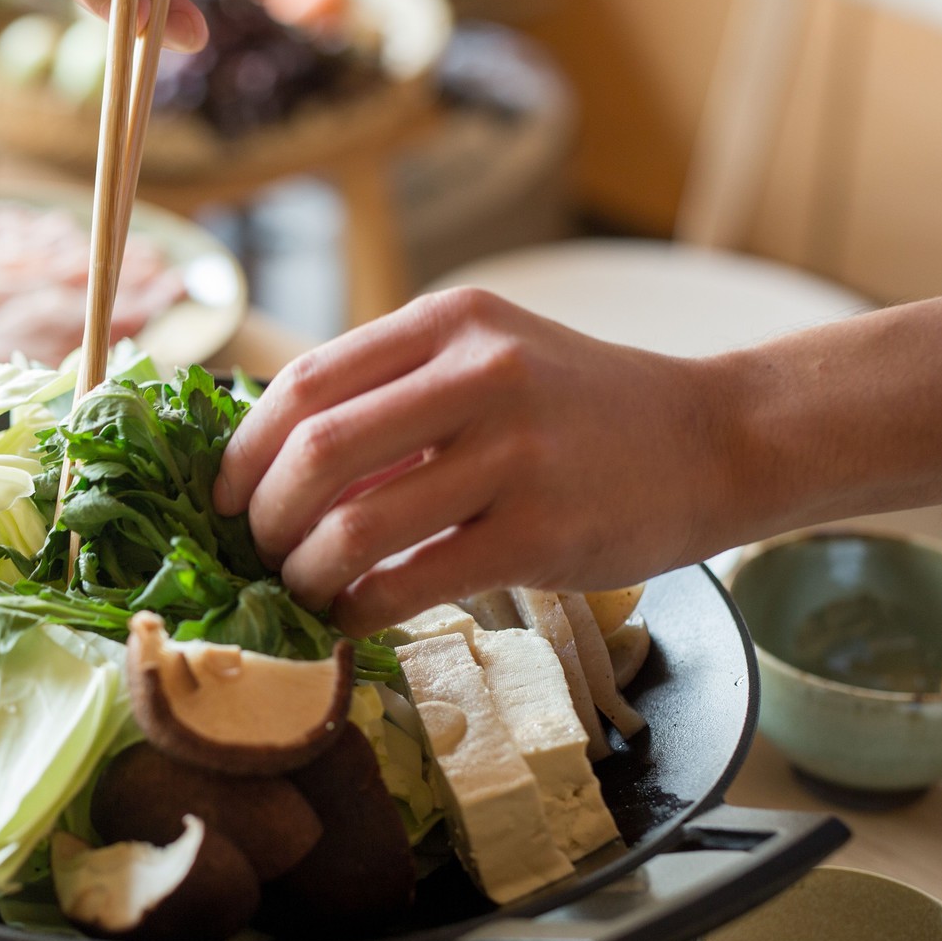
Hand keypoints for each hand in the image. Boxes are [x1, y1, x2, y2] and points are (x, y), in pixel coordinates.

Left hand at [214, 288, 733, 636]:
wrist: (717, 439)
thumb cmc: (583, 409)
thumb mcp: (492, 360)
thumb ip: (396, 395)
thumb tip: (272, 468)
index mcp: (450, 323)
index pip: (304, 382)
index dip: (242, 449)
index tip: (224, 495)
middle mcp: (480, 375)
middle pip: (314, 451)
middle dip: (262, 516)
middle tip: (258, 550)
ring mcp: (513, 454)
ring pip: (353, 527)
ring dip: (303, 573)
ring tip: (303, 590)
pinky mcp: (541, 534)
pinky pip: (409, 583)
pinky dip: (358, 610)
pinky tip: (353, 617)